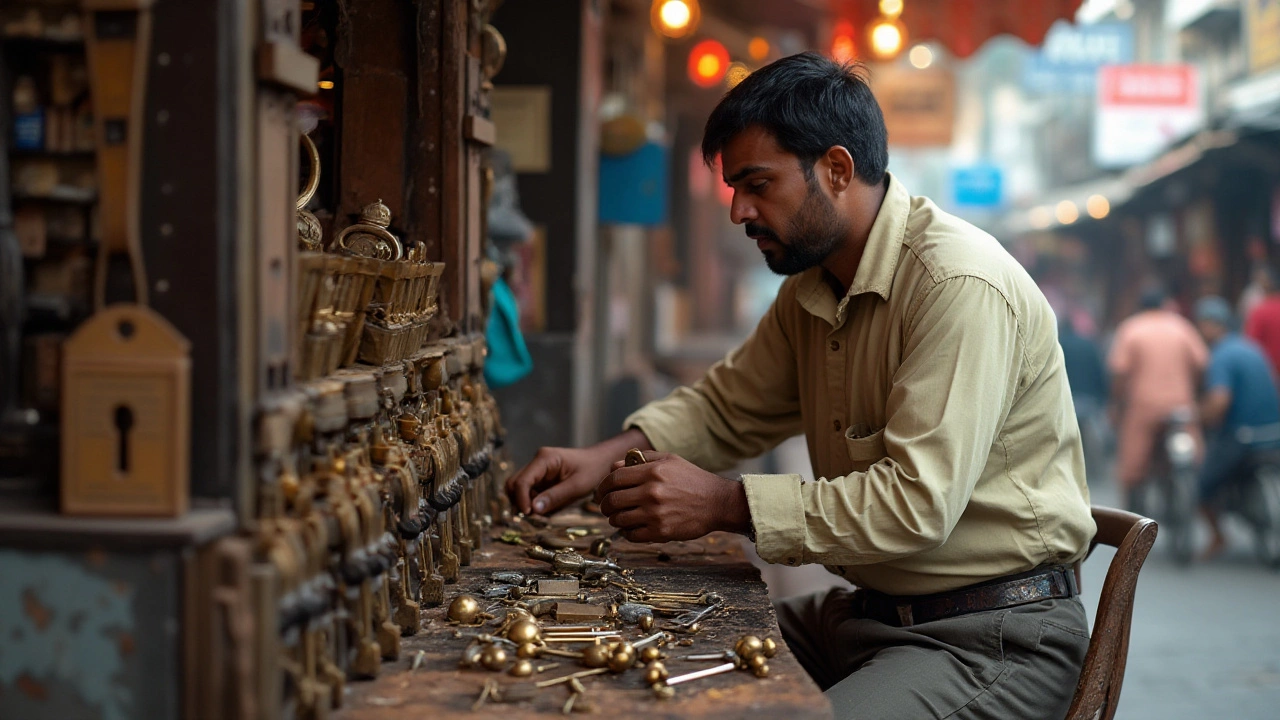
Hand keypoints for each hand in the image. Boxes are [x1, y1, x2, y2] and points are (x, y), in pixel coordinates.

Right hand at [505, 446, 613, 515]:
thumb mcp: (576, 486)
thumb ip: (555, 497)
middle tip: (535, 516)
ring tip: (542, 513)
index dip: (521, 500)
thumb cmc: (592, 470)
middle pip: (514, 484)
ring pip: (518, 489)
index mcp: (544, 459)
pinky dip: (533, 503)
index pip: (522, 481)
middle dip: (520, 502)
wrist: (601, 462)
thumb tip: (533, 510)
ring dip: (526, 503)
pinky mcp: (540, 478)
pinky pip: (529, 492)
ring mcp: (537, 470)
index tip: (529, 514)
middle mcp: (536, 462)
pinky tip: (547, 508)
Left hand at [594, 452, 749, 542]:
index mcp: (652, 472)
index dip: (602, 487)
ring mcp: (655, 513)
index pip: (613, 479)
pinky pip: (631, 535)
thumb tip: (614, 466)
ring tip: (620, 517)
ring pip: (618, 520)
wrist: (717, 502)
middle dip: (604, 506)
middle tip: (606, 507)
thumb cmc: (692, 479)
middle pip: (612, 501)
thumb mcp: (669, 460)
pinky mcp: (660, 531)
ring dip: (614, 520)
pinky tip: (632, 528)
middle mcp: (651, 492)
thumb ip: (641, 459)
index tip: (600, 493)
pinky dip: (627, 533)